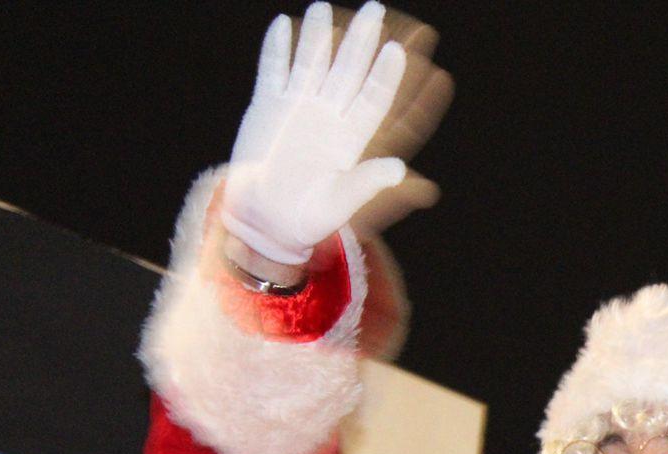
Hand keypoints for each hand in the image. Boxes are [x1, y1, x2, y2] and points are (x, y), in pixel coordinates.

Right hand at [223, 2, 428, 264]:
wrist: (266, 219)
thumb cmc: (307, 217)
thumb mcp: (340, 203)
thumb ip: (367, 182)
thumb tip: (401, 169)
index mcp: (351, 138)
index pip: (373, 98)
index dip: (384, 75)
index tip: (396, 51)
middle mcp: (328, 116)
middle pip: (347, 71)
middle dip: (360, 41)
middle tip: (374, 9)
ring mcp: (298, 108)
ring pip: (311, 64)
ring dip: (317, 37)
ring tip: (322, 6)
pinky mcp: (267, 107)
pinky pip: (272, 72)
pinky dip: (276, 50)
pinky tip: (282, 25)